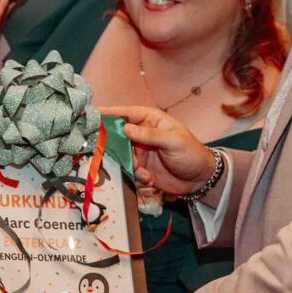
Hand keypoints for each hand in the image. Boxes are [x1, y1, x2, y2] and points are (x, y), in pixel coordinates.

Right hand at [102, 102, 217, 196]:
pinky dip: (136, 176)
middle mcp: (141, 134)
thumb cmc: (191, 153)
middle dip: (114, 147)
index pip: (125, 113)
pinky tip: (149, 179)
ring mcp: (139, 151)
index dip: (108, 113)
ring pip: (120, 156)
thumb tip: (125, 128)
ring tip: (142, 171)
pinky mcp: (140, 168)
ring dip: (128, 165)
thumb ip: (149, 135)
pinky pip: (127, 171)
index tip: (91, 114)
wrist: (200, 179)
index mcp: (150, 120)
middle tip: (113, 155)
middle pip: (116, 136)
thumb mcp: (173, 141)